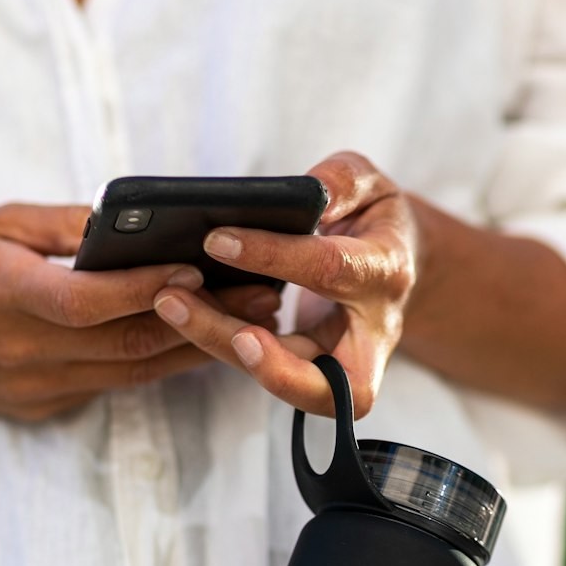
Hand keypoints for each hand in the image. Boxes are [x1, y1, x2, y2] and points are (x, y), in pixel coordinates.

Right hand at [0, 202, 281, 420]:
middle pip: (129, 344)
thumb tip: (136, 222)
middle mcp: (26, 353)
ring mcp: (37, 388)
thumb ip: (66, 227)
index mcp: (6, 298)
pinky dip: (159, 363)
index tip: (202, 268)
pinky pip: (113, 384)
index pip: (91, 302)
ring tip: (253, 320)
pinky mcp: (44, 407)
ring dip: (197, 348)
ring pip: (134, 373)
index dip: (149, 287)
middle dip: (203, 320)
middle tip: (262, 297)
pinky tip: (202, 341)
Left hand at [151, 153, 418, 416]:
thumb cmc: (375, 219)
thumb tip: (309, 194)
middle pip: (324, 378)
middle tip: (220, 332)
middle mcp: (371, 333)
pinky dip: (224, 345)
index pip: (330, 271)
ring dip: (226, 349)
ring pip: (289, 384)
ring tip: (172, 305)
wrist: (393, 263)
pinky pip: (266, 371)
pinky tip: (184, 311)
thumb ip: (343, 181)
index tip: (217, 240)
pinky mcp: (314, 373)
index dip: (275, 256)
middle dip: (269, 364)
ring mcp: (345, 364)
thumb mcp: (371, 184)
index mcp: (384, 272)